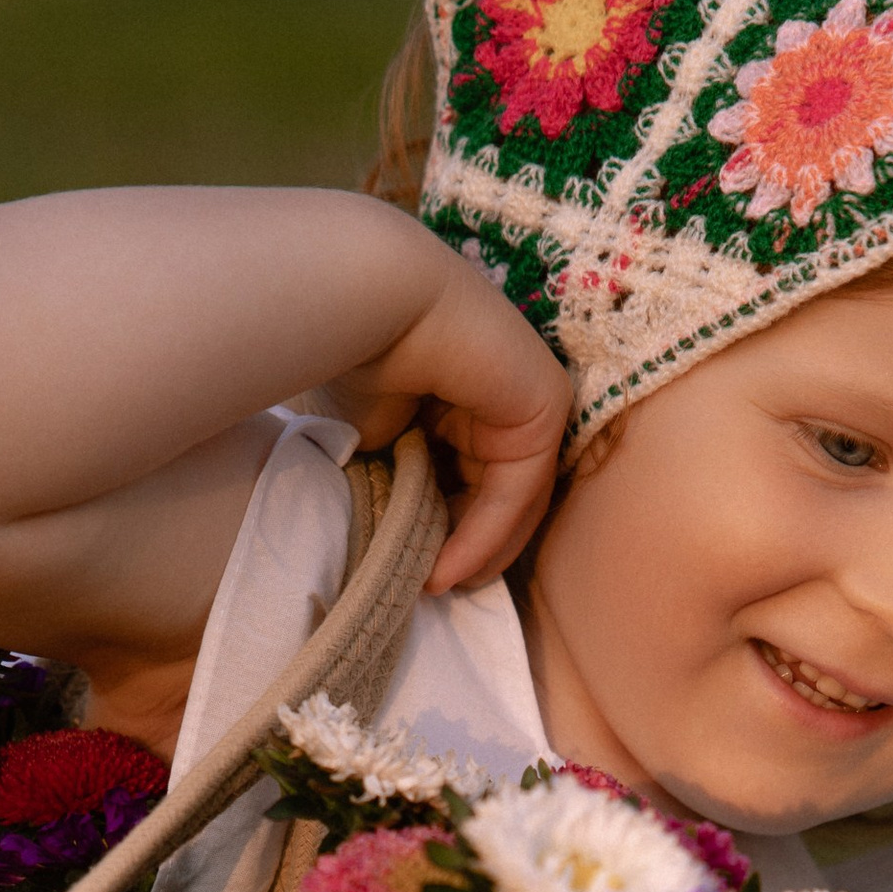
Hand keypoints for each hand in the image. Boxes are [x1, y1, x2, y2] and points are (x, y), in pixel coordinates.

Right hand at [329, 237, 575, 594]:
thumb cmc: (347, 355)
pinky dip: (482, 538)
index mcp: (469, 390)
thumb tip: (403, 534)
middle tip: (425, 590)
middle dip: (462, 548)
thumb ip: (401, 478)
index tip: (410, 573)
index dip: (442, 531)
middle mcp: (507, 390)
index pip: (471, 476)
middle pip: (498, 494)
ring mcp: (533, 396)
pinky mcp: (545, 406)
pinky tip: (445, 571)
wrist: (361, 301)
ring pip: (514, 502)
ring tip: (430, 588)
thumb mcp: (375, 438)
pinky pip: (517, 493)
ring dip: (472, 554)